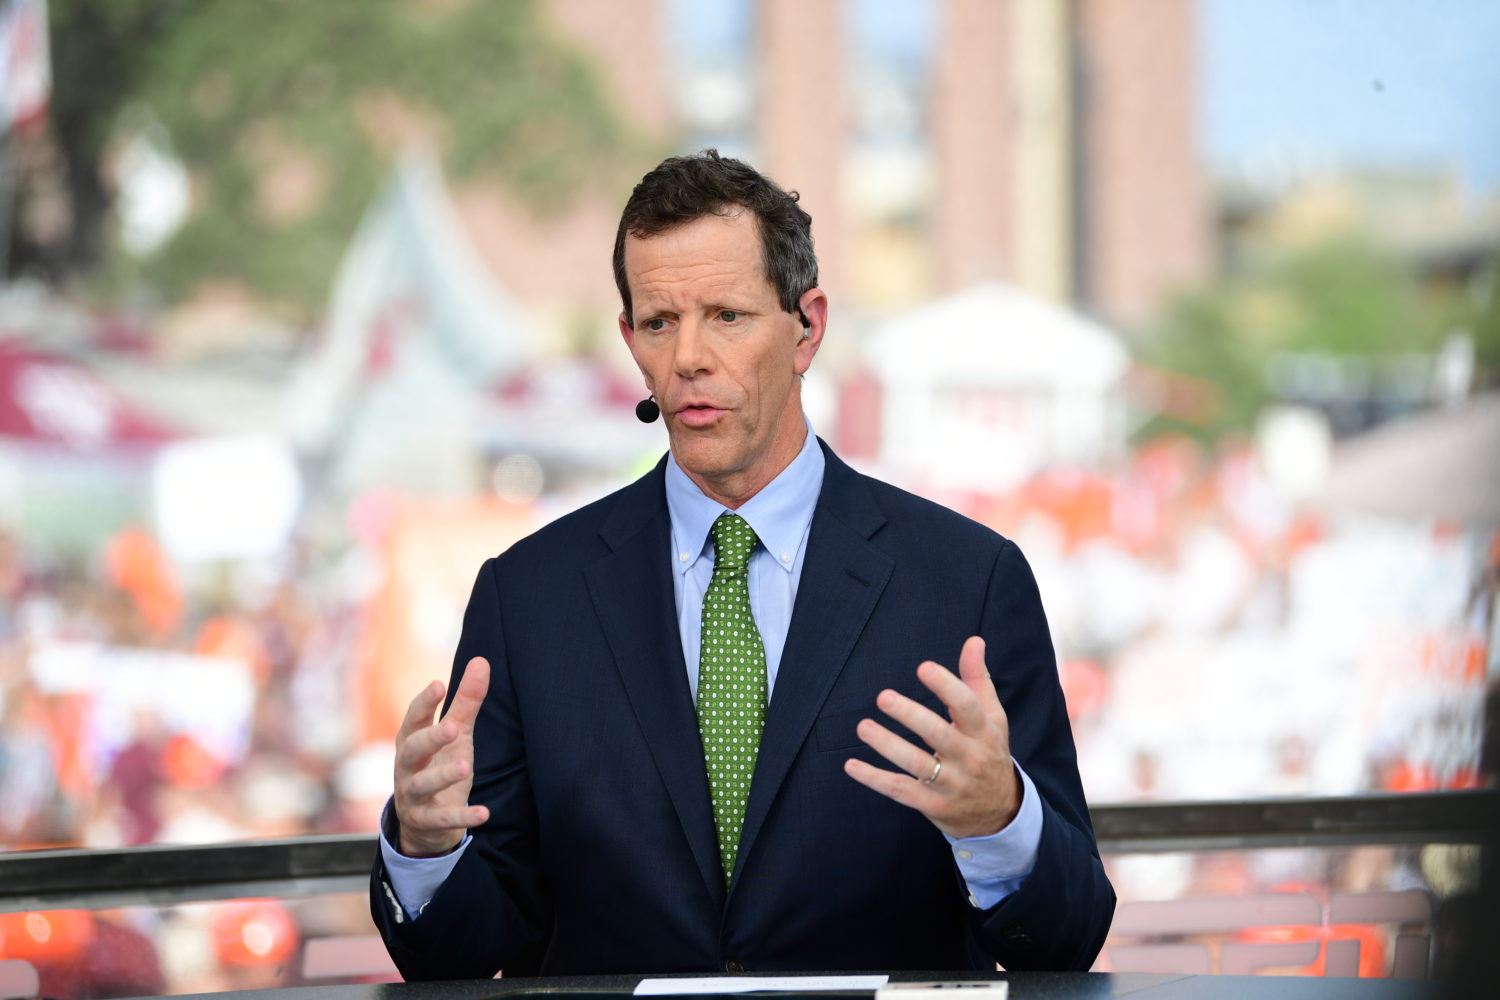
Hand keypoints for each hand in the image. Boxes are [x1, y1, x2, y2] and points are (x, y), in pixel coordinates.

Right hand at [393, 656, 491, 856]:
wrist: (424, 822)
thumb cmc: (438, 765)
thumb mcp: (455, 734)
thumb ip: (466, 701)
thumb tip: (481, 660)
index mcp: (411, 740)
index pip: (413, 719)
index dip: (424, 703)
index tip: (438, 684)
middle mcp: (407, 767)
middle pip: (412, 750)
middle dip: (430, 738)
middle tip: (452, 728)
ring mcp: (413, 795)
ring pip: (422, 785)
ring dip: (442, 776)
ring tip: (465, 766)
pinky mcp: (425, 821)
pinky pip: (442, 820)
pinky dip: (461, 817)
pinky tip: (484, 813)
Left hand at [844, 636, 1018, 838]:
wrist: (1000, 812)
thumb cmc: (989, 753)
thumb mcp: (993, 718)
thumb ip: (977, 679)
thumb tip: (973, 640)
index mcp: (983, 732)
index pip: (967, 706)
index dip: (946, 686)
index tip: (923, 667)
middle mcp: (969, 758)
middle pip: (938, 734)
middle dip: (911, 715)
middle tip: (883, 696)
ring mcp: (951, 784)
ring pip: (916, 764)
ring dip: (887, 745)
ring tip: (863, 726)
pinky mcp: (933, 805)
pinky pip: (901, 791)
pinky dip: (874, 779)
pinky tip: (851, 765)